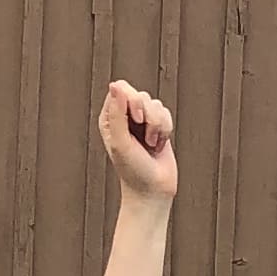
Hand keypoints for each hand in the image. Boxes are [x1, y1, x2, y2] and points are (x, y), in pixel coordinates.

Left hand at [99, 80, 176, 202]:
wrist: (152, 189)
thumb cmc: (132, 170)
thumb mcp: (119, 141)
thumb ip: (117, 112)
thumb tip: (116, 85)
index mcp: (110, 117)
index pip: (121, 89)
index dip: (132, 100)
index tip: (136, 119)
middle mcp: (125, 116)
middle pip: (141, 95)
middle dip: (148, 115)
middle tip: (144, 136)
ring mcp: (142, 121)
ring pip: (156, 104)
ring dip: (157, 126)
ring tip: (150, 144)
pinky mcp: (158, 127)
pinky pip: (166, 114)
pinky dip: (165, 130)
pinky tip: (158, 145)